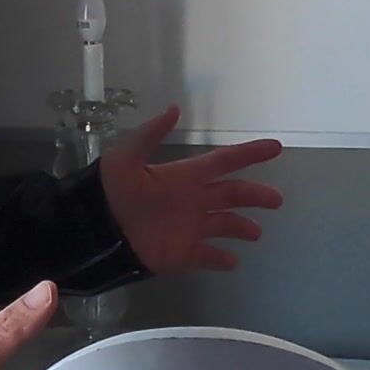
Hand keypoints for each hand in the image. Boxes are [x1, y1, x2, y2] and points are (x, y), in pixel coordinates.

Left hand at [98, 105, 283, 274]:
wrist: (93, 229)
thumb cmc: (111, 191)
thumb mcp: (127, 156)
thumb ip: (151, 133)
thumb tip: (175, 107)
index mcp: (184, 176)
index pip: (224, 162)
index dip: (249, 154)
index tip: (275, 148)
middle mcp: (192, 200)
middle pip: (232, 194)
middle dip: (255, 195)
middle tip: (276, 200)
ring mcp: (188, 228)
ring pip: (224, 226)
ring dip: (242, 228)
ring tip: (256, 234)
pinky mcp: (180, 253)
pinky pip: (206, 256)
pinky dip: (220, 259)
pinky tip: (233, 262)